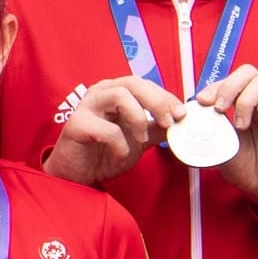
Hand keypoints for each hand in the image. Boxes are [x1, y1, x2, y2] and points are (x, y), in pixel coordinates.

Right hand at [43, 76, 184, 186]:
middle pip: (133, 82)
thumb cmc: (104, 153)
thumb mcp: (138, 139)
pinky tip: (120, 155)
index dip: (166, 96)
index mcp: (114, 91)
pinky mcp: (76, 125)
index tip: (181, 114)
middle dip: (157, 101)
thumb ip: (157, 128)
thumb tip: (180, 121)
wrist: (78, 176)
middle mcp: (100, 93)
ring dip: (138, 119)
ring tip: (141, 140)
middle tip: (169, 122)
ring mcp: (86, 106)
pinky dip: (120, 145)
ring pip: (120, 96)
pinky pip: (107, 130)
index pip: (144, 84)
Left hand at [199, 65, 257, 217]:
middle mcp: (257, 102)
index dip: (214, 86)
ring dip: (246, 102)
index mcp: (239, 106)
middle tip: (220, 109)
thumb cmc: (245, 169)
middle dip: (229, 86)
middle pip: (247, 72)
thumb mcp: (218, 149)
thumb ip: (206, 133)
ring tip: (241, 126)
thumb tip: (184, 122)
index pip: (228, 81)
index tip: (202, 101)